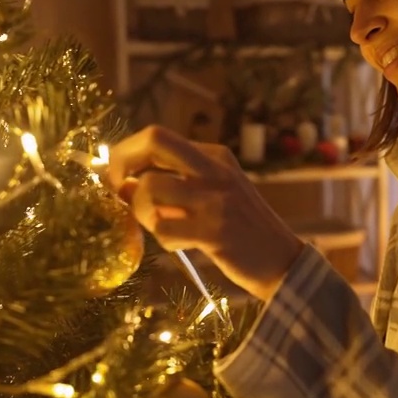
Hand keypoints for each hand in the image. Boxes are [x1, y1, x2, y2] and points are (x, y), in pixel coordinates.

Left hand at [106, 125, 303, 302]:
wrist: (282, 261)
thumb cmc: (241, 230)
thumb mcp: (214, 195)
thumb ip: (175, 184)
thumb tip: (120, 182)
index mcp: (215, 156)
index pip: (157, 137)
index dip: (126, 154)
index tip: (115, 179)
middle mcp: (215, 169)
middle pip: (153, 141)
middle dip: (121, 162)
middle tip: (115, 190)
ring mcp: (216, 198)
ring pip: (149, 189)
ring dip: (142, 213)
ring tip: (161, 227)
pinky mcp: (215, 230)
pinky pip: (163, 228)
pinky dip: (164, 240)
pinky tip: (181, 245)